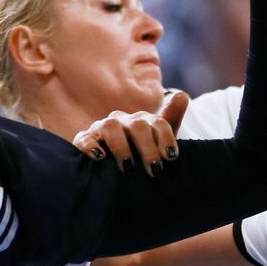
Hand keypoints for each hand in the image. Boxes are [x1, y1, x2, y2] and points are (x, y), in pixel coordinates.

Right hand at [72, 90, 190, 175]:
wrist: (114, 168)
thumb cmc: (140, 156)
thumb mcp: (159, 143)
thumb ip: (172, 119)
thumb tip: (182, 95)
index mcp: (143, 121)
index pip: (157, 123)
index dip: (165, 138)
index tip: (171, 158)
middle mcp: (123, 121)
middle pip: (137, 126)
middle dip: (147, 148)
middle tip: (155, 170)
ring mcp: (102, 129)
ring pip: (111, 127)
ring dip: (121, 147)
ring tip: (128, 167)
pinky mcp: (85, 140)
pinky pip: (84, 138)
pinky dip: (90, 146)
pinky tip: (99, 157)